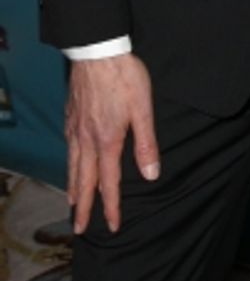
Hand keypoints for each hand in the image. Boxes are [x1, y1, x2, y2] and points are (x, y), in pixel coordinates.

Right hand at [65, 53, 158, 233]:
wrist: (97, 52)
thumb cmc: (124, 78)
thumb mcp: (143, 109)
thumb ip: (147, 143)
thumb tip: (151, 174)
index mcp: (107, 141)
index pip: (109, 182)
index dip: (112, 206)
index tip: (113, 226)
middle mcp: (87, 140)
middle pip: (84, 181)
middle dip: (83, 207)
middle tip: (79, 228)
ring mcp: (75, 129)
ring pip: (72, 166)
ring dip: (73, 188)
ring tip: (72, 203)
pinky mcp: (69, 117)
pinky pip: (67, 149)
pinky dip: (68, 165)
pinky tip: (70, 165)